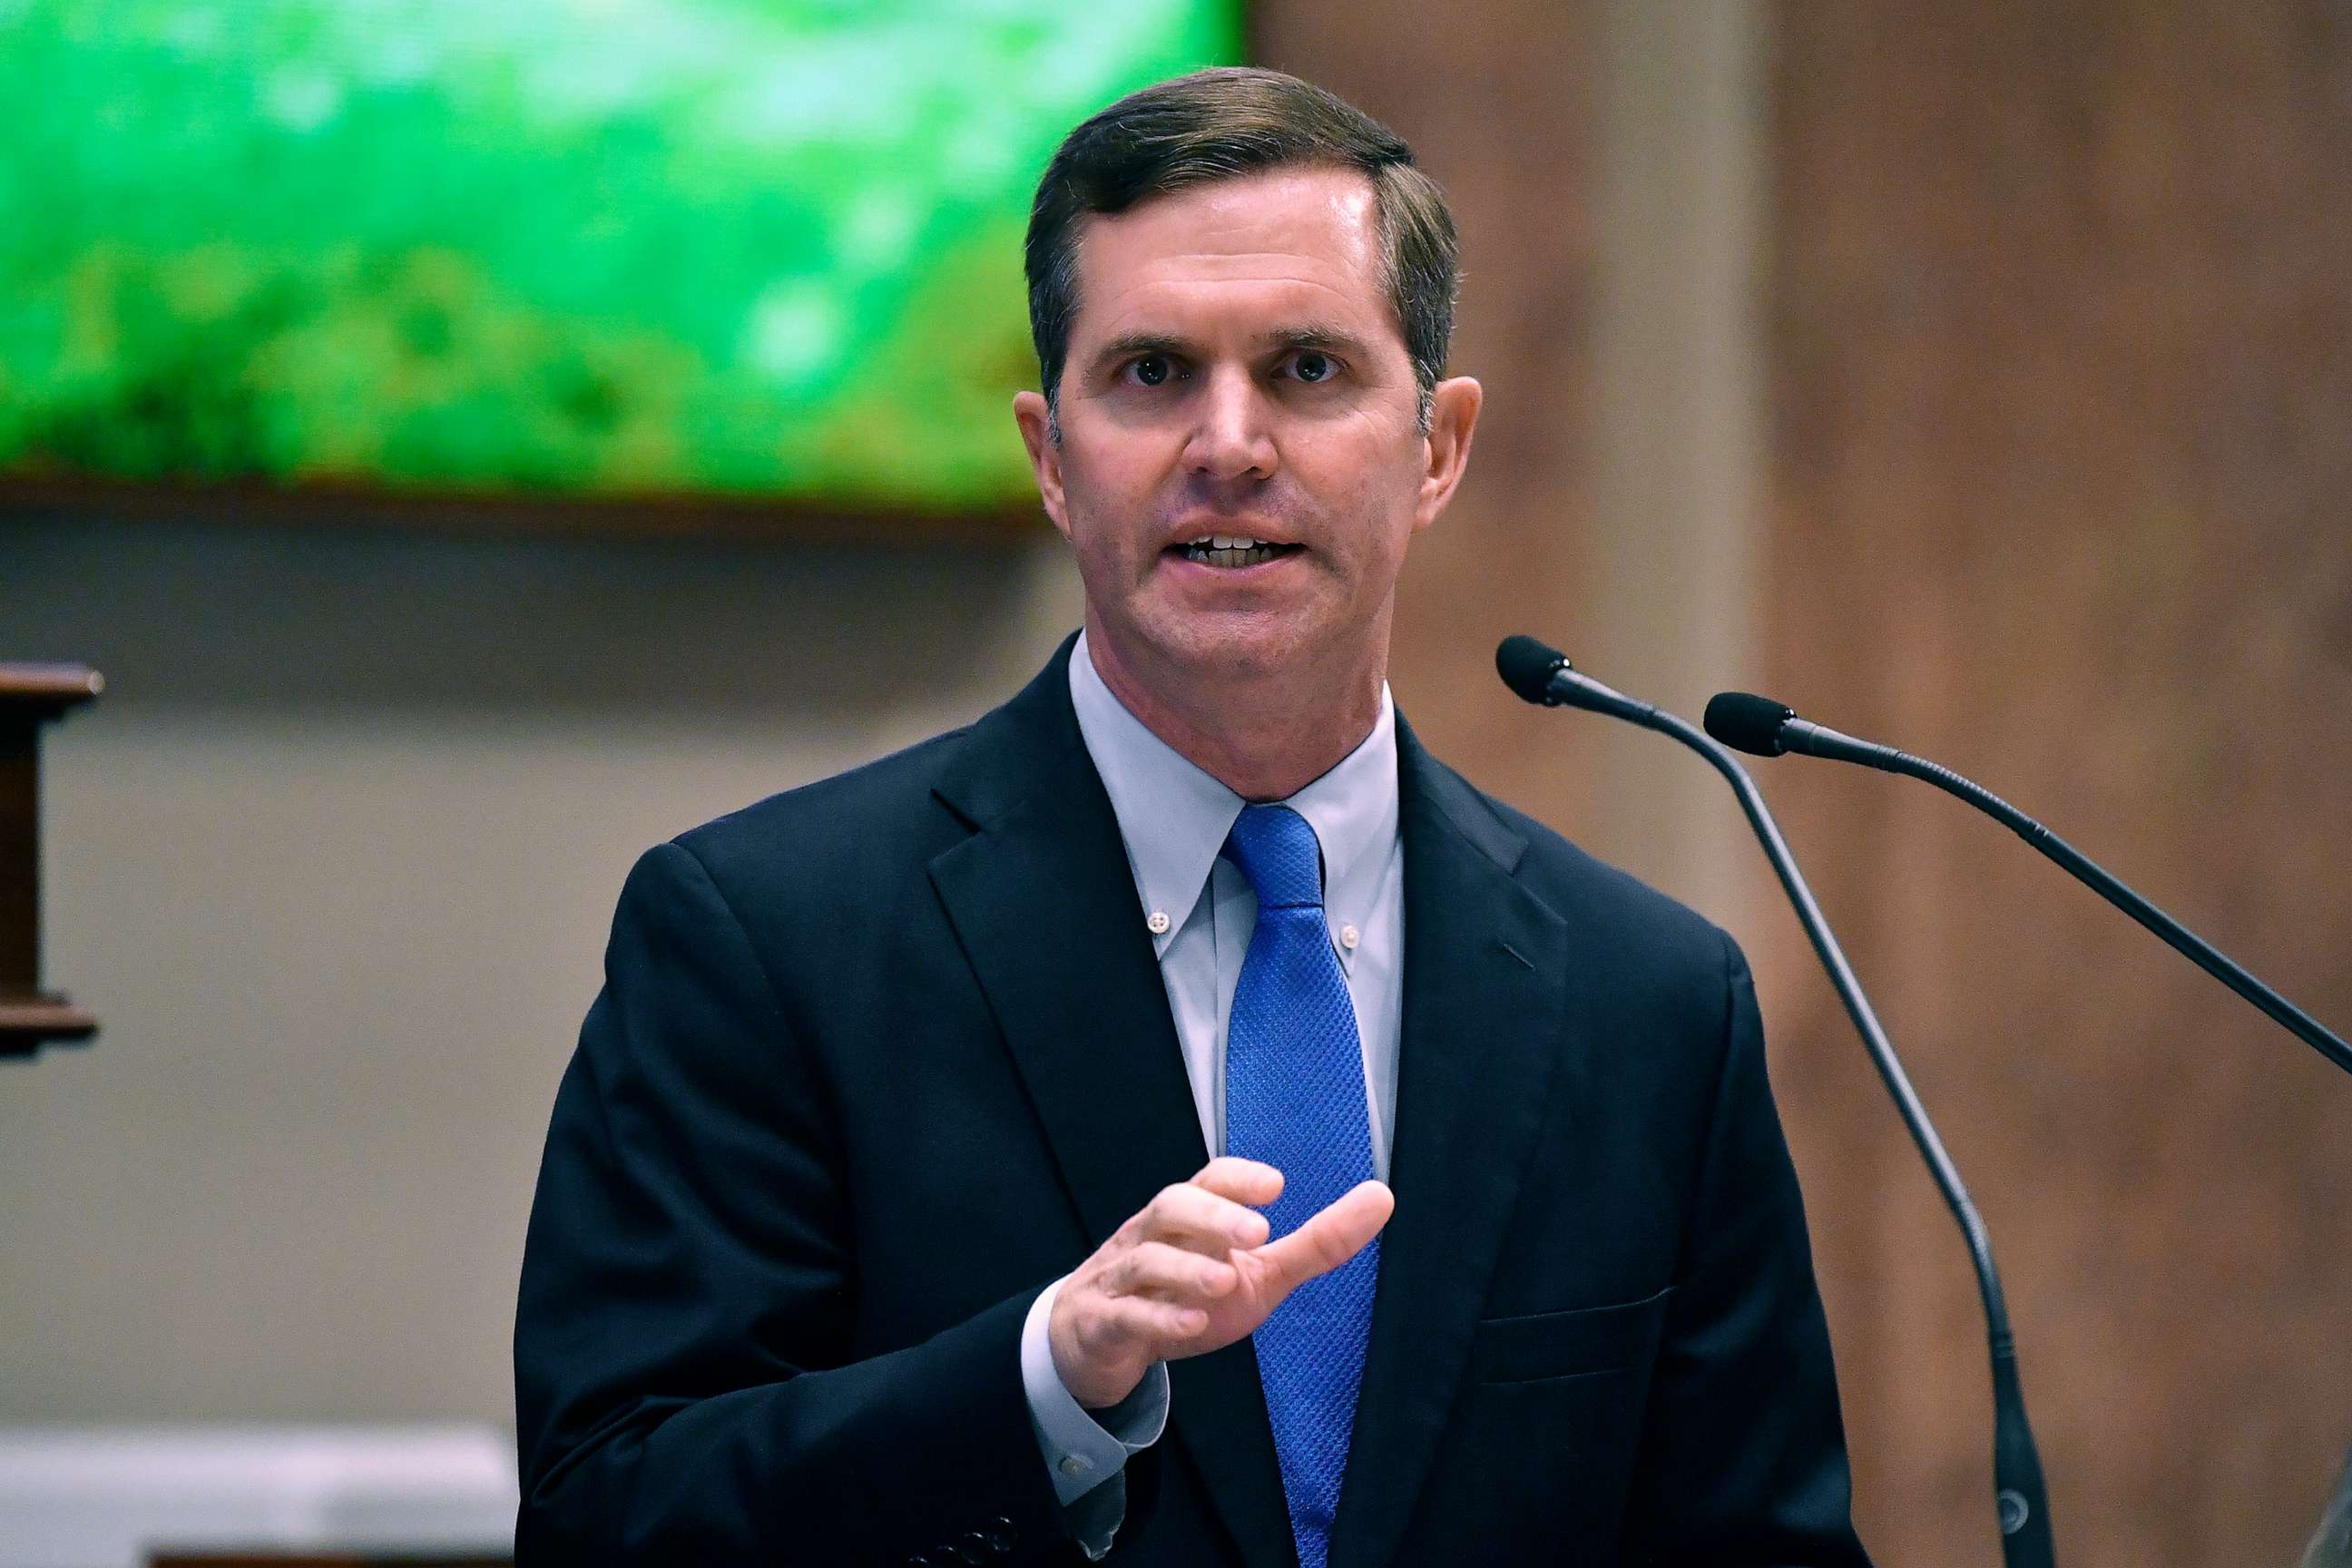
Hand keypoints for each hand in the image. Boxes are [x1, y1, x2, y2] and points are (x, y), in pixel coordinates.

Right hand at [1047, 1155, 1393, 1409]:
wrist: (1096, 1340)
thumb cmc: (1183, 1295)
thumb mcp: (1257, 1273)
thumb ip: (1316, 1243)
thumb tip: (1382, 1197)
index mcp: (1189, 1219)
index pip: (1208, 1182)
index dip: (1237, 1180)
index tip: (1275, 1185)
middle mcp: (1152, 1237)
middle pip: (1171, 1207)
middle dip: (1213, 1216)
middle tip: (1258, 1233)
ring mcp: (1123, 1280)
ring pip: (1145, 1261)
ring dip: (1187, 1270)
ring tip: (1226, 1282)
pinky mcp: (1104, 1324)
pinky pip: (1125, 1316)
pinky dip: (1157, 1319)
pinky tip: (1191, 1325)